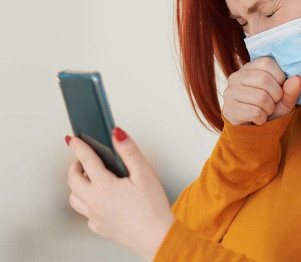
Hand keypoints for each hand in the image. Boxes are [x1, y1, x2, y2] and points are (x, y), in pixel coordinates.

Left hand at [65, 127, 174, 261]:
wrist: (156, 237)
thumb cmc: (153, 207)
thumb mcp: (145, 173)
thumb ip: (129, 151)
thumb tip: (116, 134)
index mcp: (104, 186)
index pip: (86, 160)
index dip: (79, 147)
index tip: (73, 139)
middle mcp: (94, 201)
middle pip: (73, 180)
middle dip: (74, 166)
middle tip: (82, 159)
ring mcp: (95, 217)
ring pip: (74, 198)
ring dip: (77, 186)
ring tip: (88, 179)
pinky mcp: (100, 228)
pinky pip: (85, 214)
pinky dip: (87, 204)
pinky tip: (99, 200)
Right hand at [222, 56, 300, 124]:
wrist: (253, 130)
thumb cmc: (269, 108)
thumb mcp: (284, 99)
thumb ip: (291, 89)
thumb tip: (298, 78)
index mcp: (249, 68)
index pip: (267, 63)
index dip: (279, 77)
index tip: (279, 88)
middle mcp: (236, 77)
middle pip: (264, 80)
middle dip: (276, 95)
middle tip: (273, 103)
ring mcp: (230, 92)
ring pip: (260, 97)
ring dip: (269, 108)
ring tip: (265, 111)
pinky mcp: (229, 109)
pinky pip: (255, 112)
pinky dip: (262, 118)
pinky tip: (258, 119)